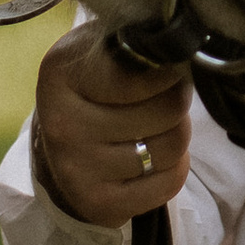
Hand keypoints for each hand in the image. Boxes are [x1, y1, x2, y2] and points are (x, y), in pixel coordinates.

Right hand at [31, 19, 192, 228]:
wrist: (60, 139)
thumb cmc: (93, 81)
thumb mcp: (102, 47)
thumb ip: (137, 41)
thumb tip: (185, 47)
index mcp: (61, 73)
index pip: (144, 73)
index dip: (171, 70)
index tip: (170, 67)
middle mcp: (62, 124)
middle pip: (168, 110)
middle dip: (178, 100)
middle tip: (166, 97)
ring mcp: (77, 169)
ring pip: (173, 146)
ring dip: (178, 133)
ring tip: (157, 125)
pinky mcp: (98, 204)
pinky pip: (170, 183)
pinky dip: (175, 166)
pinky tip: (154, 156)